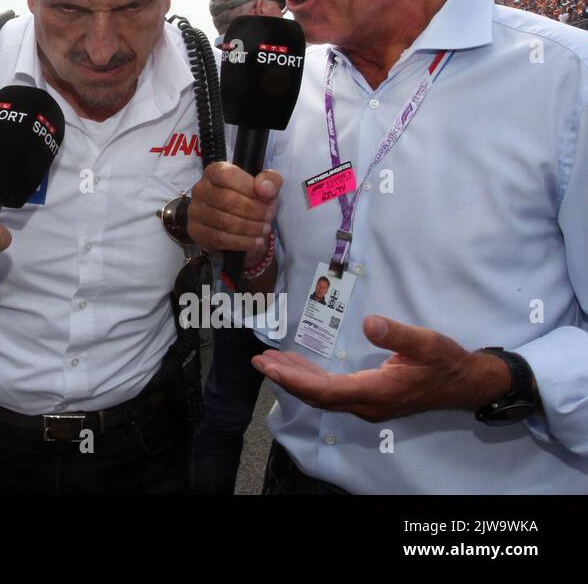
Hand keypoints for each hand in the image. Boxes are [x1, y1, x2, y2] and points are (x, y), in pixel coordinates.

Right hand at [187, 161, 281, 252]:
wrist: (239, 224)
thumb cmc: (251, 200)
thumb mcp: (266, 186)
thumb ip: (270, 181)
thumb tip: (265, 189)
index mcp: (214, 172)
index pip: (229, 175)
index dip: (250, 188)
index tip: (268, 199)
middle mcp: (200, 189)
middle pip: (228, 200)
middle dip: (254, 211)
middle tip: (268, 217)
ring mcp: (195, 211)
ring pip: (224, 221)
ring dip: (250, 228)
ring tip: (264, 230)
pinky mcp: (196, 231)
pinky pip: (219, 238)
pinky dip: (242, 242)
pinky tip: (255, 241)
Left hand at [252, 316, 513, 422]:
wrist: (467, 384)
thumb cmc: (447, 362)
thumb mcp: (426, 343)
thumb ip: (398, 334)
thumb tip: (370, 322)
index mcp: (377, 392)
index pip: (326, 391)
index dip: (295, 381)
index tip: (269, 368)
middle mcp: (368, 404)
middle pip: (318, 395)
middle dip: (287, 379)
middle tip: (259, 361)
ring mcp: (369, 404)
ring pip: (324, 395)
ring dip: (297, 379)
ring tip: (270, 362)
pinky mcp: (371, 399)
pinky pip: (333, 392)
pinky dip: (312, 380)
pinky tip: (300, 368)